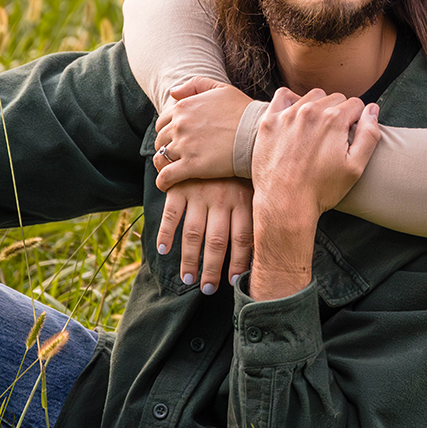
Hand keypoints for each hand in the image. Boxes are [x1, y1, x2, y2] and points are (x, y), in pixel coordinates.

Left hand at [153, 81, 253, 187]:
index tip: (177, 140)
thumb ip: (195, 85)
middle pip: (160, 140)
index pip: (162, 122)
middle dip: (166, 148)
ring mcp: (184, 146)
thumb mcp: (221, 88)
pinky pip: (166, 176)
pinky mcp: (191, 166)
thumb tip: (172, 93)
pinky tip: (167, 185)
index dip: (168, 132)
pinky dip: (163, 182)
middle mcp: (179, 125)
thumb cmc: (243, 111)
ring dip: (164, 164)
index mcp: (183, 107)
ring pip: (160, 158)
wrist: (257, 134)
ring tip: (172, 170)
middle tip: (177, 156)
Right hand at [155, 177, 253, 294]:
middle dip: (212, 269)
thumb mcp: (252, 187)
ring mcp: (199, 192)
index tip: (233, 282)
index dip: (238, 263)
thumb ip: (255, 214)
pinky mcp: (179, 187)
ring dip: (190, 259)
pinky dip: (166, 234)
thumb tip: (262, 252)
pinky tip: (164, 250)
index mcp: (243, 200)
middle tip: (208, 289)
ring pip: (193, 233)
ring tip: (188, 279)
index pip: (242, 239)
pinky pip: (171, 215)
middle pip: (217, 241)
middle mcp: (222, 198)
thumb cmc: (237, 172)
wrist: (215, 138)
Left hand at [249, 88, 380, 300]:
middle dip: (339, 113)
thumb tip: (373, 109)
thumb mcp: (355, 168)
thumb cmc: (321, 190)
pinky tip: (295, 118)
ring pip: (311, 96)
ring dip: (317, 107)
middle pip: (335, 98)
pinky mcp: (269, 121)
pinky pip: (282, 96)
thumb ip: (369, 135)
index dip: (356, 120)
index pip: (356, 104)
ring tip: (315, 130)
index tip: (349, 136)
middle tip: (333, 137)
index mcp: (334, 120)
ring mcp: (287, 114)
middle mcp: (310, 111)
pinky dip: (291, 102)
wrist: (284, 204)